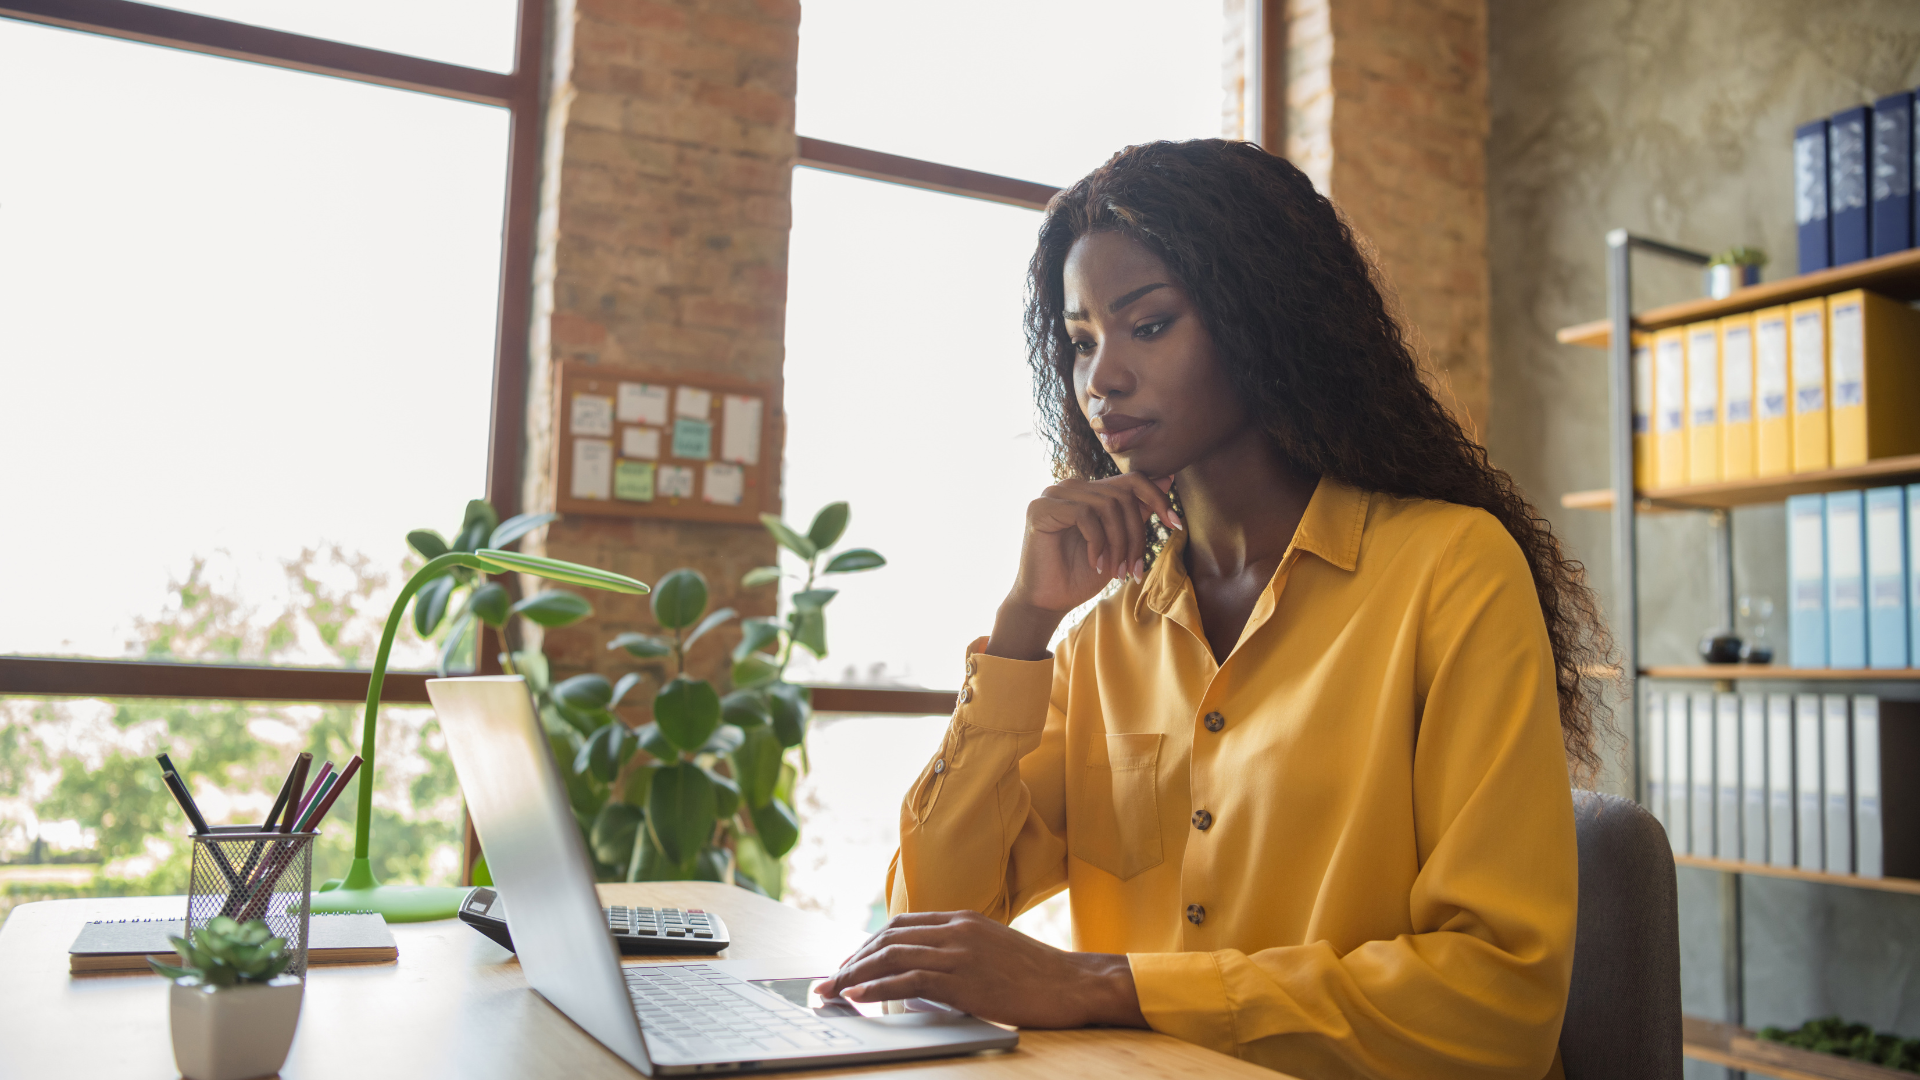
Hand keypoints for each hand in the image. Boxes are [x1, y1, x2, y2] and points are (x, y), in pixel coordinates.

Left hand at [815, 910, 1146, 1029]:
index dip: (869, 944)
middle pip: (889, 937)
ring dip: (854, 974)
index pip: (901, 926)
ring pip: (892, 955)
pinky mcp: (964, 979)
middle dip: (853, 959)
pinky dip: (876, 987)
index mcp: (963, 920)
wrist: (1074, 984)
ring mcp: (960, 952)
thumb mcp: (994, 950)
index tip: (849, 964)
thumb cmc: (1038, 975)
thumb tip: (923, 976)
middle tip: (828, 981)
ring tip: (831, 991)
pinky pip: (908, 979)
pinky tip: (856, 997)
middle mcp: (956, 930)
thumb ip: (959, 953)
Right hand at [988, 475, 1180, 659]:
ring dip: (1119, 544)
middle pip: (1123, 496)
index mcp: (1089, 491)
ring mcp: (1054, 494)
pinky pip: (1085, 514)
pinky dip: (1097, 543)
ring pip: (1107, 505)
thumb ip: (1137, 512)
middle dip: (1136, 536)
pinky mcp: (1041, 508)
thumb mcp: (1120, 542)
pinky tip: (1094, 563)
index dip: (1158, 498)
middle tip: (1134, 569)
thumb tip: (1168, 479)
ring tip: (1115, 571)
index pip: (1131, 480)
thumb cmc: (1081, 575)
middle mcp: (1071, 487)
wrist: (1048, 601)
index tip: (1177, 525)